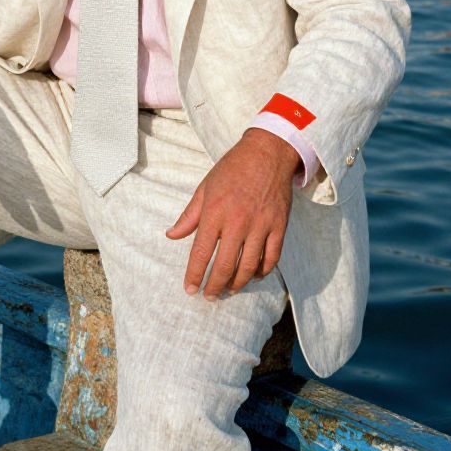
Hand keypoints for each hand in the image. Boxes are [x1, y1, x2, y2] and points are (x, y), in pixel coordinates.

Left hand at [165, 129, 298, 297]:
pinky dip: (262, 271)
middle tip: (209, 296)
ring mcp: (260, 225)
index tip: (190, 289)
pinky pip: (271, 258)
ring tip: (229, 289)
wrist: (267, 154)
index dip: (194, 274)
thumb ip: (189, 215)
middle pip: (225, 265)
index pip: (201, 252)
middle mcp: (238, 222)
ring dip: (238, 283)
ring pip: (249, 267)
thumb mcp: (205, 188)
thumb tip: (171, 235)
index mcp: (215, 212)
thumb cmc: (232, 169)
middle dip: (214, 286)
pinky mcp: (279, 226)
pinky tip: (254, 276)